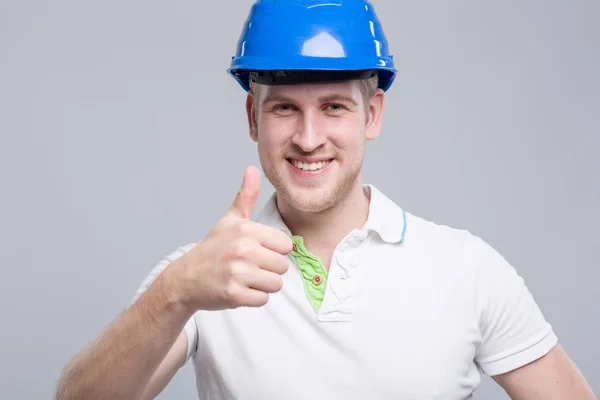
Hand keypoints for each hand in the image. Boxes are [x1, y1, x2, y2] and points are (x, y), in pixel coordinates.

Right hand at [170, 165, 293, 310]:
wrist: (185, 278)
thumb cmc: (212, 249)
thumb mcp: (229, 220)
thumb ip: (245, 196)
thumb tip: (252, 169)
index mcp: (246, 230)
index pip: (286, 245)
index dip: (274, 250)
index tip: (257, 251)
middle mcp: (243, 250)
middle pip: (282, 266)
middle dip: (269, 269)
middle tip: (249, 267)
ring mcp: (238, 273)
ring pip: (276, 284)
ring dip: (263, 285)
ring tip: (245, 278)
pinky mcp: (234, 294)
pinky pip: (263, 299)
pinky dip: (254, 298)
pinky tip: (239, 289)